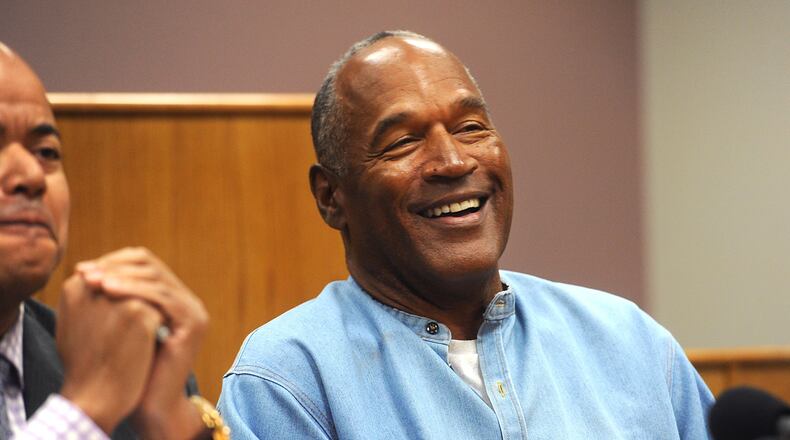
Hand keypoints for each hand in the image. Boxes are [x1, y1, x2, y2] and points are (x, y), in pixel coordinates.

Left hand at [76, 247, 209, 439]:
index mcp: (173, 298)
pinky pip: (164, 297)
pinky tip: (108, 291)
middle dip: (115, 266)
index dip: (114, 261)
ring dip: (121, 276)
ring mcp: (195, 312)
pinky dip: (134, 290)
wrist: (150, 404)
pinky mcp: (194, 324)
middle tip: (84, 271)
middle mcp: (188, 301)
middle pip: (152, 266)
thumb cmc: (127, 368)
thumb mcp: (119, 324)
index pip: (146, 264)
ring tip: (91, 280)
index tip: (82, 269)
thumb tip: (84, 269)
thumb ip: (114, 297)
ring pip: (157, 279)